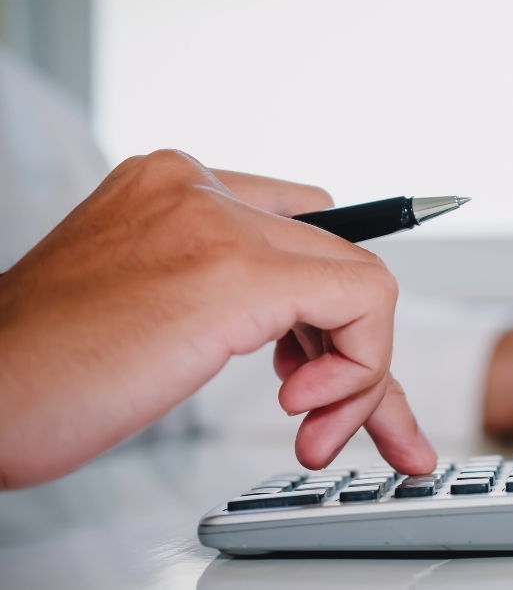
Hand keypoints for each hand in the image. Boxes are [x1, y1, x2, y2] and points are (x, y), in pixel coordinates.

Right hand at [0, 150, 434, 489]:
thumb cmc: (45, 369)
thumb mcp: (150, 305)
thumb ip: (223, 294)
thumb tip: (307, 333)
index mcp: (173, 188)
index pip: (304, 229)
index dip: (326, 311)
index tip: (318, 366)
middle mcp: (200, 188)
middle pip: (337, 260)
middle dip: (357, 352)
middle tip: (331, 417)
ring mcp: (220, 221)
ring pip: (361, 283)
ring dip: (361, 374)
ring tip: (314, 427)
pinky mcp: (241, 271)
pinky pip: (363, 303)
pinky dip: (361, 371)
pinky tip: (306, 410)